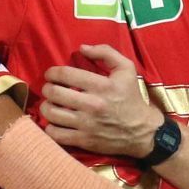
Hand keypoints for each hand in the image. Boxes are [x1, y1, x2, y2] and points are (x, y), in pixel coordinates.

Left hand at [40, 44, 162, 157]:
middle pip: (53, 93)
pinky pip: (55, 134)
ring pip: (50, 113)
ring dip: (46, 106)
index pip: (65, 74)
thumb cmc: (132, 98)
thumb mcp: (126, 69)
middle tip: (50, 89)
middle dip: (47, 88)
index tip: (51, 75)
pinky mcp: (84, 140)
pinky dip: (50, 127)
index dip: (52, 72)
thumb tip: (82, 48)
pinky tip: (56, 122)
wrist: (143, 132)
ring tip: (51, 104)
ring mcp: (87, 124)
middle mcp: (93, 104)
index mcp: (102, 85)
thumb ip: (105, 52)